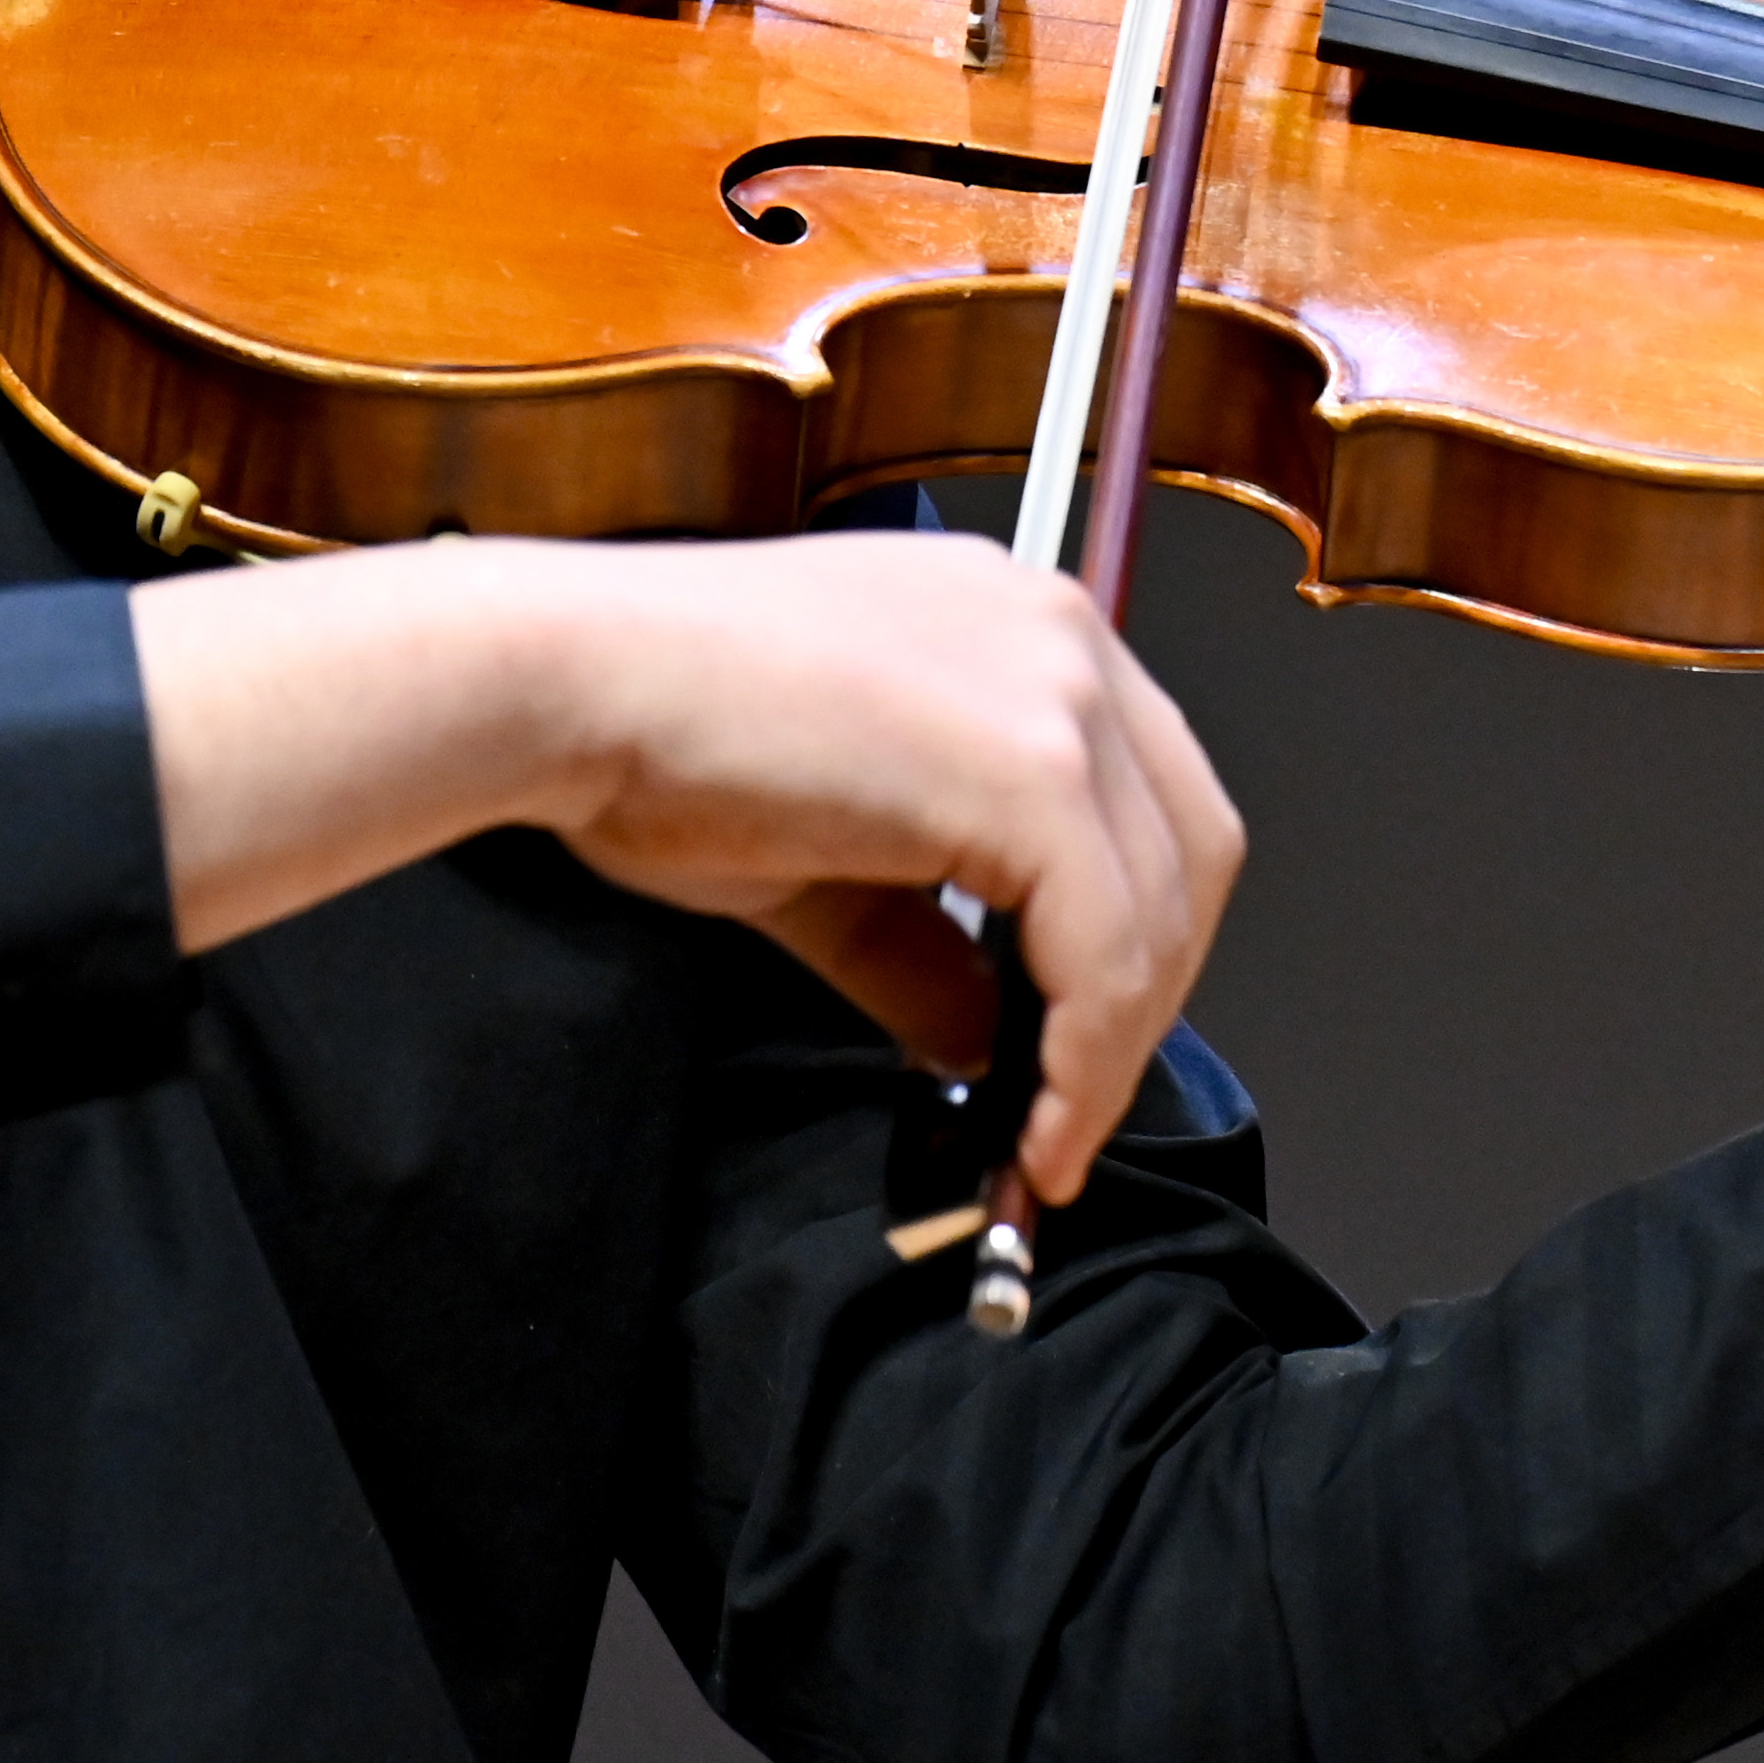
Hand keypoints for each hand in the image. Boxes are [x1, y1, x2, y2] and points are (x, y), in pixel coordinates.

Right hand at [132, 530, 1246, 1203]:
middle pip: (1191, 848)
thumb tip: (986, 1045)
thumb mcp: (826, 858)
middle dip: (1150, 997)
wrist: (572, 683)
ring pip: (1164, 907)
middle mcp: (1061, 631)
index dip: (1134, 938)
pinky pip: (1111, 950)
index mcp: (1019, 622)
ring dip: (1116, 1048)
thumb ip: (927, 947)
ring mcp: (1058, 692)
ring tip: (1046, 1140)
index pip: (1149, 796)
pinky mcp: (1033, 769)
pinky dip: (1088, 1057)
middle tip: (1073, 1107)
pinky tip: (1035, 1123)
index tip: (1081, 1048)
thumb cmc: (658, 739)